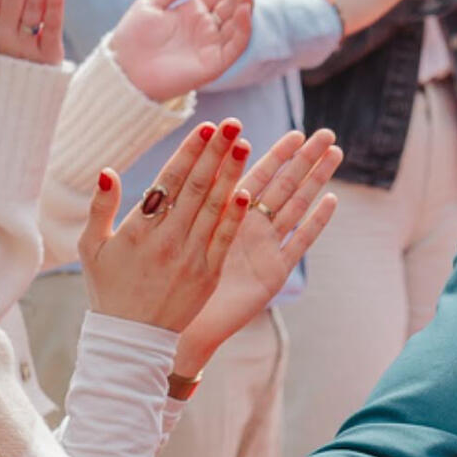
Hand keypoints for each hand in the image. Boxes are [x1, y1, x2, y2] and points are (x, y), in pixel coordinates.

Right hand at [78, 119, 254, 330]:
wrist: (131, 338)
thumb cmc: (108, 288)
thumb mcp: (91, 247)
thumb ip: (100, 207)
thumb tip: (108, 171)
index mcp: (138, 230)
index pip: (169, 181)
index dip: (189, 152)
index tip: (205, 127)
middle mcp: (167, 240)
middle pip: (196, 187)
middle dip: (215, 153)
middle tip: (232, 124)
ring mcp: (190, 257)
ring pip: (214, 208)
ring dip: (230, 174)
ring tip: (242, 145)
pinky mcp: (207, 274)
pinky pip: (224, 240)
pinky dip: (235, 216)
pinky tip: (247, 191)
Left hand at [110, 0, 254, 102]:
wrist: (123, 70)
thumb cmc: (132, 39)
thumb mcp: (150, 3)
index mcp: (194, 13)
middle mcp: (207, 28)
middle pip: (233, 4)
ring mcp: (212, 45)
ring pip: (238, 22)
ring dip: (246, 2)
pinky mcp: (215, 63)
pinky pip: (236, 45)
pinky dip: (243, 28)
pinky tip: (243, 10)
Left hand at [174, 129, 342, 374]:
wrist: (168, 323)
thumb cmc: (158, 281)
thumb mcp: (152, 235)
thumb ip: (159, 201)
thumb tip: (122, 169)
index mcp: (223, 214)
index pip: (252, 175)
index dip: (272, 153)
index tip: (294, 133)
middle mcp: (248, 227)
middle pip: (282, 184)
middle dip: (304, 158)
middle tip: (325, 133)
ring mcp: (264, 248)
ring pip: (295, 205)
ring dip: (316, 179)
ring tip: (334, 153)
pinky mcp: (273, 273)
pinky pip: (299, 243)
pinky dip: (315, 222)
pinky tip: (331, 200)